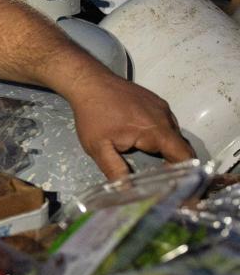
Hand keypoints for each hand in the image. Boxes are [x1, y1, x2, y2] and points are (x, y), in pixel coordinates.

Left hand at [69, 74, 195, 180]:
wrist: (87, 81)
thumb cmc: (92, 115)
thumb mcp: (98, 147)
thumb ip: (115, 170)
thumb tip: (129, 193)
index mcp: (155, 130)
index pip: (184, 157)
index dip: (186, 176)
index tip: (180, 191)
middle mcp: (165, 118)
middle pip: (181, 147)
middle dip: (178, 166)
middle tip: (167, 184)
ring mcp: (161, 107)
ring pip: (173, 135)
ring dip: (168, 151)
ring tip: (157, 167)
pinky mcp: (154, 102)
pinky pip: (166, 124)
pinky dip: (162, 138)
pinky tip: (146, 145)